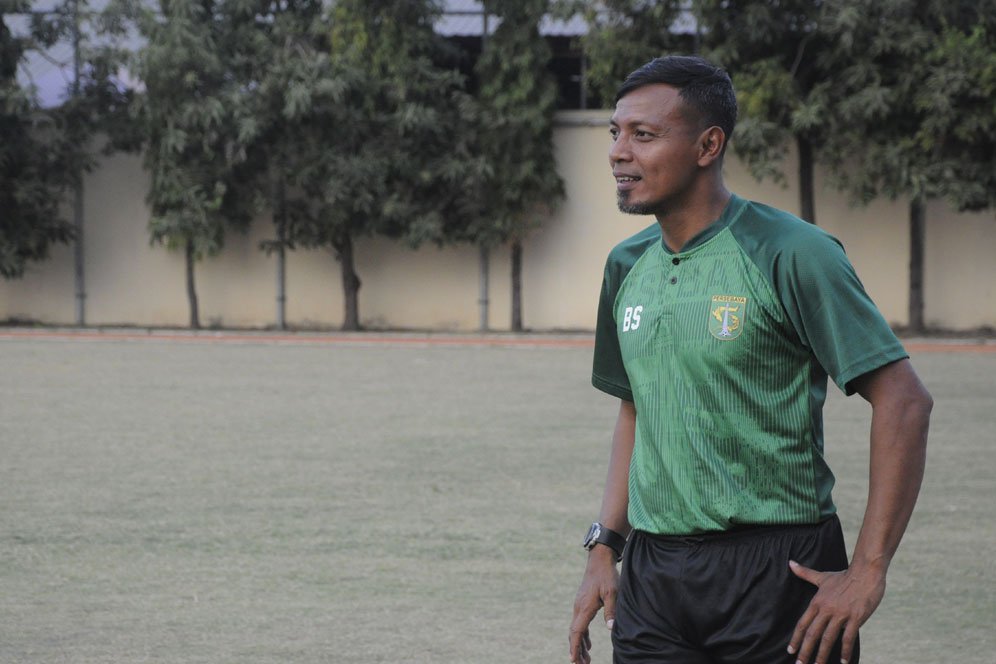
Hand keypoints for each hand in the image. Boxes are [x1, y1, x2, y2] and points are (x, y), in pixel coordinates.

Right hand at [569, 547, 618, 663]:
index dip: (575, 647)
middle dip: (576, 650)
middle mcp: (578, 608)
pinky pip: (580, 623)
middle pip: (574, 633)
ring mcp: (579, 605)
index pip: (577, 632)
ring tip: (586, 659)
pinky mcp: (582, 603)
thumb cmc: (606, 576)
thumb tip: (611, 628)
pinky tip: (587, 644)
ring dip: (580, 645)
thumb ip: (611, 610)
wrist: (599, 560)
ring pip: (576, 629)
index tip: (574, 660)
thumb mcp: (612, 592)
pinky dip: (582, 636)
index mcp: (584, 607)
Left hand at [787, 560, 885, 663]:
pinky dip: (845, 651)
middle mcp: (826, 609)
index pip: (803, 623)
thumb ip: (805, 573)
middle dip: (805, 651)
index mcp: (817, 602)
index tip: (790, 650)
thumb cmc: (844, 576)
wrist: (865, 572)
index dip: (796, 638)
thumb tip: (790, 563)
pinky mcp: (855, 617)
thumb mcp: (822, 577)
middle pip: (812, 634)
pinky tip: (843, 661)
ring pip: (828, 638)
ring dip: (822, 654)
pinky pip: (848, 637)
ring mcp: (841, 614)